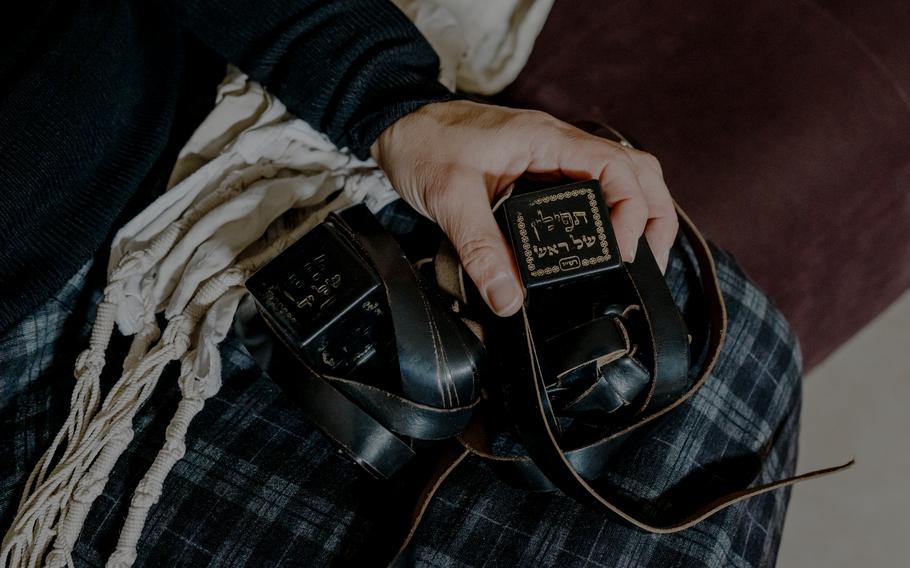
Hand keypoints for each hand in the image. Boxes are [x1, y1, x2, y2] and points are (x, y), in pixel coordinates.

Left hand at [370, 100, 677, 316]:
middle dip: (654, 216)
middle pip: (636, 171)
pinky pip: (590, 188)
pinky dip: (609, 214)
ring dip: (639, 213)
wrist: (397, 126)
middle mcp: (559, 145)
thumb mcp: (450, 199)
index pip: (618, 168)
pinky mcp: (539, 171)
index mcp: (547, 141)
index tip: (620, 253)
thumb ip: (481, 249)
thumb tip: (509, 299)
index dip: (631, 213)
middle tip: (650, 263)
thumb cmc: (423, 146)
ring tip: (641, 257)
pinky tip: (603, 243)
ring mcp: (553, 157)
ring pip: (620, 177)